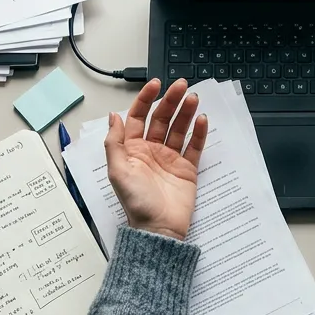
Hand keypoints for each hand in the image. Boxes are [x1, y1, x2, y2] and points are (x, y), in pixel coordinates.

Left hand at [104, 78, 207, 240]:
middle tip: (181, 86)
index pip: (138, 117)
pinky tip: (202, 119)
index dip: (145, 99)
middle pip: (162, 119)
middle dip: (171, 101)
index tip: (155, 85)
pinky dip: (199, 133)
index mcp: (132, 150)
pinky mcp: (187, 169)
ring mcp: (170, 159)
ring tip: (193, 98)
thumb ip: (114, 142)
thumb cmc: (136, 203)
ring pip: (179, 129)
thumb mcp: (117, 171)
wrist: (158, 229)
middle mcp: (151, 151)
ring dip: (186, 112)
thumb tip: (113, 116)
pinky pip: (194, 146)